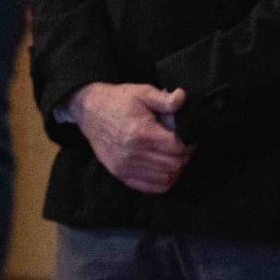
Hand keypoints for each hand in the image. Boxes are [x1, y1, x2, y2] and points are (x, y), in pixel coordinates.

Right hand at [68, 82, 191, 193]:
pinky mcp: (119, 174)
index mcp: (141, 133)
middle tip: (185, 147)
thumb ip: (164, 99)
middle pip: (172, 166)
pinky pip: (148, 188)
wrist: (90, 112)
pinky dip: (162, 181)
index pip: (176, 148)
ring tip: (176, 157)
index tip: (190, 137)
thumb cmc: (119, 100)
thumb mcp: (143, 92)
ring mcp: (125, 167)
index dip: (189, 144)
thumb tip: (182, 97)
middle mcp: (132, 154)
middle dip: (184, 157)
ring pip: (163, 179)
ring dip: (175, 170)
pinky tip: (164, 168)